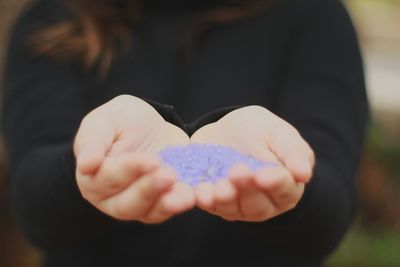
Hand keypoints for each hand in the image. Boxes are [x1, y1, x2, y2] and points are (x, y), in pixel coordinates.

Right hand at [74, 95, 193, 222]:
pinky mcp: (159, 205)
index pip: (108, 178)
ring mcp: (136, 206)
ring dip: (167, 203)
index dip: (129, 170)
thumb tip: (85, 164)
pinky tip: (194, 195)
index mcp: (93, 177)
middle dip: (149, 190)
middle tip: (169, 174)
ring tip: (186, 194)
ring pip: (149, 212)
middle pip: (127, 203)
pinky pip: (168, 210)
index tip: (151, 160)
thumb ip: (93, 138)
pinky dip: (181, 204)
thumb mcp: (107, 119)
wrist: (152, 127)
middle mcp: (111, 198)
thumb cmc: (124, 121)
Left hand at [190, 105, 314, 220]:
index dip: (274, 183)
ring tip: (219, 186)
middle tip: (237, 172)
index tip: (263, 174)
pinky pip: (211, 207)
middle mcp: (264, 202)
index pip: (284, 189)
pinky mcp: (216, 202)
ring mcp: (238, 205)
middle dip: (246, 190)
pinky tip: (200, 192)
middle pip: (257, 205)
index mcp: (285, 186)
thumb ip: (292, 152)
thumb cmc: (260, 130)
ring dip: (225, 199)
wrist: (227, 128)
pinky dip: (205, 200)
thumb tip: (304, 174)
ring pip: (234, 210)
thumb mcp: (278, 133)